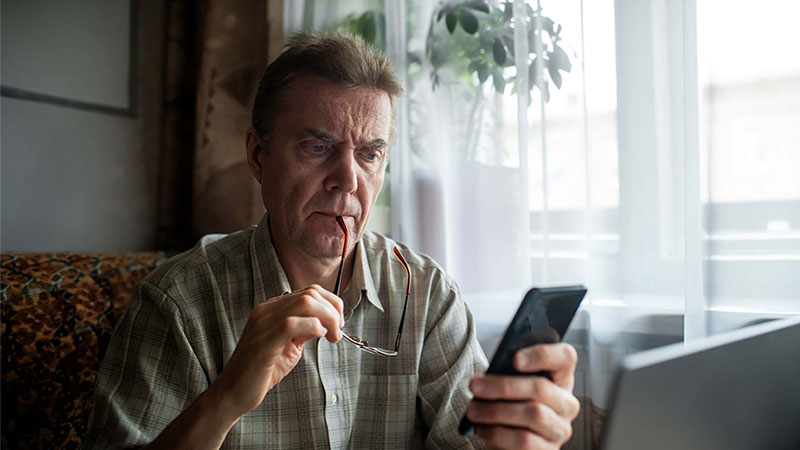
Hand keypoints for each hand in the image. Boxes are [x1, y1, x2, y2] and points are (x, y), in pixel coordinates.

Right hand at [207, 285, 343, 420]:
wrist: (234, 392)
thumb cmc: (261, 371)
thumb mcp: (289, 344)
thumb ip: (305, 329)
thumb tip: (326, 322)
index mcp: (271, 309)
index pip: (309, 291)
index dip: (331, 304)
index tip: (338, 324)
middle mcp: (266, 311)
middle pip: (310, 294)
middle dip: (333, 311)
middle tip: (337, 333)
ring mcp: (263, 323)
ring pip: (305, 303)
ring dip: (327, 318)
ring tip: (332, 337)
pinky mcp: (263, 341)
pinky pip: (292, 323)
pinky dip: (313, 328)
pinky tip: (318, 338)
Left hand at [466, 343, 580, 448]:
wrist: (510, 441)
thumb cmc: (510, 405)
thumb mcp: (512, 386)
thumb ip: (509, 375)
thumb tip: (489, 377)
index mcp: (560, 378)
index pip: (566, 357)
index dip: (543, 354)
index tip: (515, 359)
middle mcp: (566, 403)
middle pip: (541, 388)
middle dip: (503, 386)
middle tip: (474, 386)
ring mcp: (560, 429)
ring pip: (534, 414)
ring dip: (496, 411)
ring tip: (473, 411)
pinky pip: (525, 440)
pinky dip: (498, 433)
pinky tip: (483, 429)